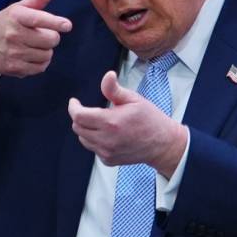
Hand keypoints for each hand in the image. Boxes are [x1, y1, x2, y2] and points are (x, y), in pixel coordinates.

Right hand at [0, 0, 71, 78]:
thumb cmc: (6, 24)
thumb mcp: (19, 8)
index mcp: (16, 16)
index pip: (39, 19)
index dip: (55, 22)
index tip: (67, 25)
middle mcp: (13, 34)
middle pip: (51, 39)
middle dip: (51, 36)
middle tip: (40, 34)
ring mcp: (14, 53)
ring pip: (48, 54)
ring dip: (46, 50)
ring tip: (34, 45)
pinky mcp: (16, 68)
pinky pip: (41, 67)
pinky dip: (41, 62)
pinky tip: (31, 56)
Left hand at [68, 71, 187, 177]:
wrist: (162, 144)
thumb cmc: (149, 119)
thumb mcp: (134, 99)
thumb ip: (115, 89)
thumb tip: (108, 75)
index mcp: (111, 122)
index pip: (79, 116)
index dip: (73, 108)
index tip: (75, 102)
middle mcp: (106, 140)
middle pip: (77, 128)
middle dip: (79, 117)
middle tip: (88, 110)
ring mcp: (107, 152)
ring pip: (83, 139)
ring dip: (86, 129)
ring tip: (100, 122)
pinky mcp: (108, 160)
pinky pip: (93, 148)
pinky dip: (95, 140)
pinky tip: (108, 134)